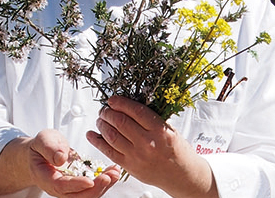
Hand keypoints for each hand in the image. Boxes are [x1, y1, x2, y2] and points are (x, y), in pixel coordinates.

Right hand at [0, 129, 119, 197]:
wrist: (42, 154)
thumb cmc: (41, 147)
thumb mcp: (43, 140)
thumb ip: (49, 148)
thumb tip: (61, 158)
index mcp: (47, 178)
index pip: (61, 186)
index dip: (76, 185)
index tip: (89, 181)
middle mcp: (59, 188)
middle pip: (78, 196)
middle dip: (95, 188)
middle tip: (108, 176)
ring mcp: (71, 188)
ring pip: (88, 194)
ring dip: (104, 185)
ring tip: (115, 173)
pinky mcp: (80, 185)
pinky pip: (94, 187)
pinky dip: (105, 180)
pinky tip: (113, 171)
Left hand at [86, 96, 216, 197]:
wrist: (182, 175)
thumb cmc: (177, 151)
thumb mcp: (169, 128)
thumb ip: (150, 118)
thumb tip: (127, 105)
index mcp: (159, 130)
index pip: (135, 110)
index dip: (120, 103)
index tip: (113, 99)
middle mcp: (147, 143)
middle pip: (120, 122)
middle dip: (108, 112)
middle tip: (105, 109)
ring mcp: (137, 156)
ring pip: (112, 136)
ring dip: (102, 124)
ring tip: (100, 119)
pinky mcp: (129, 166)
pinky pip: (109, 152)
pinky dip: (97, 142)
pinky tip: (92, 134)